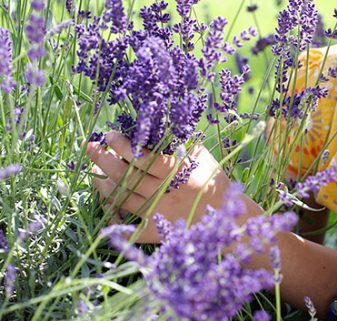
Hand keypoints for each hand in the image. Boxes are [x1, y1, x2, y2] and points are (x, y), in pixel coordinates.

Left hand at [86, 131, 230, 242]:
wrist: (224, 216)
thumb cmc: (213, 181)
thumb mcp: (202, 157)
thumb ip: (181, 143)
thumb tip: (156, 126)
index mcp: (180, 173)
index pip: (144, 157)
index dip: (123, 146)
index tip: (110, 135)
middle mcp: (167, 193)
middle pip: (127, 176)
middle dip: (104, 160)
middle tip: (91, 147)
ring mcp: (159, 214)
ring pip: (122, 197)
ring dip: (103, 182)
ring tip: (95, 169)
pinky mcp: (155, 231)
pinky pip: (126, 223)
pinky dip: (112, 211)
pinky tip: (105, 198)